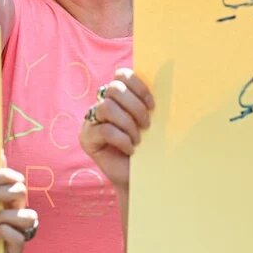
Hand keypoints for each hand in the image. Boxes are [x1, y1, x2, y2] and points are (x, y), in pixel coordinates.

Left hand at [0, 163, 36, 252]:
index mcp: (8, 198)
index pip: (15, 179)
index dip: (3, 175)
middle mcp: (18, 211)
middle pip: (21, 190)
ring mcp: (20, 230)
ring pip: (28, 216)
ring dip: (2, 216)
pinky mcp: (17, 249)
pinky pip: (19, 237)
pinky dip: (2, 233)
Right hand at [78, 68, 154, 192]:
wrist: (139, 177)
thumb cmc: (147, 148)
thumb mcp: (151, 123)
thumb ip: (149, 105)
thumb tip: (165, 83)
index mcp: (118, 96)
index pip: (122, 75)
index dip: (138, 86)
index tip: (152, 105)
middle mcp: (102, 103)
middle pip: (113, 89)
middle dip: (134, 106)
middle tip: (147, 124)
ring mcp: (91, 120)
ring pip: (107, 107)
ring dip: (127, 123)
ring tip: (137, 138)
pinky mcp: (87, 138)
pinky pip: (104, 130)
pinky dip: (122, 139)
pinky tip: (130, 149)